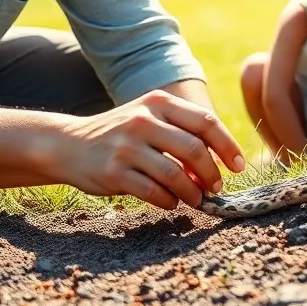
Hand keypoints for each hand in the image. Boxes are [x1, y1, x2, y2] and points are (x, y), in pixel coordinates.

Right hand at [54, 89, 245, 209]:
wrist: (67, 144)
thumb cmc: (120, 134)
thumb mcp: (148, 118)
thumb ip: (181, 133)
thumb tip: (218, 164)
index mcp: (158, 103)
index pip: (205, 121)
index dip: (228, 146)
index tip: (238, 167)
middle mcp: (143, 120)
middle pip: (195, 149)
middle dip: (212, 173)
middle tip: (217, 188)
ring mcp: (127, 146)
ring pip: (176, 174)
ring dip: (192, 192)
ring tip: (196, 199)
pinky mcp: (114, 172)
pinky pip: (154, 192)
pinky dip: (169, 201)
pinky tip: (171, 202)